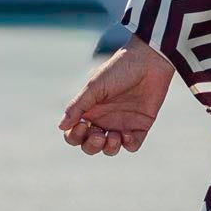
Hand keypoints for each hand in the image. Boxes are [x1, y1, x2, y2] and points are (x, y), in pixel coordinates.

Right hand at [58, 37, 173, 155]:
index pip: (75, 133)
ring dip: (109, 148)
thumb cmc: (119, 69)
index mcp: (90, 110)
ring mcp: (122, 124)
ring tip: (113, 136)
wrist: (149, 61)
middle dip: (91, 145)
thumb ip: (78, 106)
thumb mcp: (94, 87)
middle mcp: (104, 120)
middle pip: (90, 145)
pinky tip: (127, 134)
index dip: (74, 136)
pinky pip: (132, 145)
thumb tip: (61, 126)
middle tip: (98, 134)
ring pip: (110, 149)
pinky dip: (128, 145)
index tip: (83, 124)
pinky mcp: (141, 125)